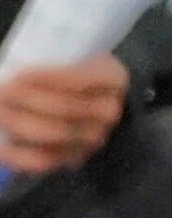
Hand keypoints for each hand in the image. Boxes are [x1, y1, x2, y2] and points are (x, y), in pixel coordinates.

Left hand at [0, 56, 127, 176]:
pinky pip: (44, 161)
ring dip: (18, 122)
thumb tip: (16, 72)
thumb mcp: (70, 56)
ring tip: (1, 109)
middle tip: (3, 91)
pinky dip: (19, 155)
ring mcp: (93, 138)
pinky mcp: (73, 158)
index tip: (18, 74)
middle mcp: (108, 112)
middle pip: (65, 108)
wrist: (81, 96)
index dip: (47, 79)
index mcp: (114, 79)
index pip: (81, 81)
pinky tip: (3, 145)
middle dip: (26, 100)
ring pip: (53, 134)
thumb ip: (52, 60)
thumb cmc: (68, 69)